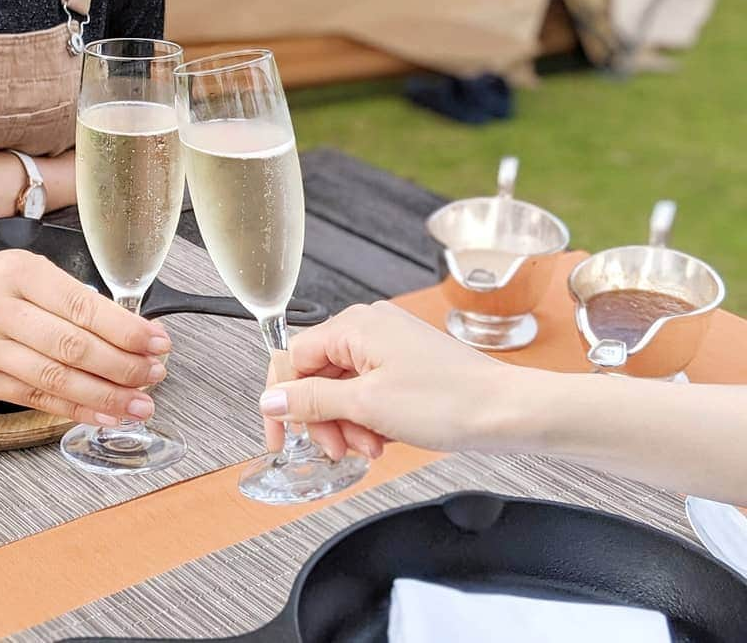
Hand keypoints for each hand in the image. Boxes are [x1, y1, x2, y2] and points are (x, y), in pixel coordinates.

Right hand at [0, 248, 171, 420]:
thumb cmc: (6, 284)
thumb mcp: (39, 272)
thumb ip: (81, 301)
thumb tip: (138, 335)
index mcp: (21, 273)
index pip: (82, 306)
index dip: (125, 329)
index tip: (158, 342)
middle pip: (71, 346)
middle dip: (121, 365)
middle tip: (154, 373)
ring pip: (56, 379)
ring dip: (105, 395)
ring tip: (139, 403)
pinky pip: (38, 399)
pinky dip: (78, 410)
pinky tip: (107, 414)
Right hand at [259, 301, 504, 460]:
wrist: (505, 411)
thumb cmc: (448, 401)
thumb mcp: (366, 406)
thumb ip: (311, 400)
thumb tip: (271, 398)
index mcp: (355, 325)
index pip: (294, 358)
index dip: (284, 402)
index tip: (282, 439)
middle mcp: (369, 327)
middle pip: (318, 375)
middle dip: (324, 418)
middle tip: (340, 450)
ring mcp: (390, 343)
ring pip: (343, 387)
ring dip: (348, 423)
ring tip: (371, 447)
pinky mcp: (406, 362)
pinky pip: (368, 389)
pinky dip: (368, 417)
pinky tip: (383, 438)